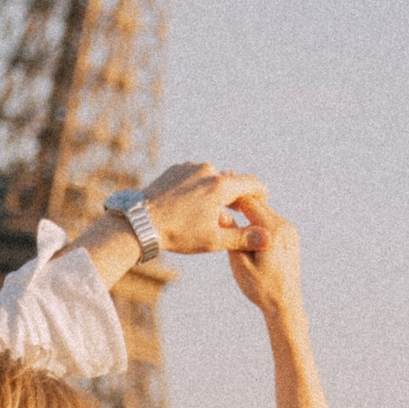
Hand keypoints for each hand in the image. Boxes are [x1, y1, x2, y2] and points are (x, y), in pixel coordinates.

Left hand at [134, 161, 269, 255]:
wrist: (139, 223)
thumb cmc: (178, 233)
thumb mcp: (213, 240)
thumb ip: (243, 237)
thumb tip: (269, 238)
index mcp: (221, 186)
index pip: (252, 183)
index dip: (261, 192)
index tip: (263, 200)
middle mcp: (208, 170)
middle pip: (230, 182)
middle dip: (234, 197)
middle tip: (236, 213)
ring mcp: (190, 167)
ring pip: (211, 179)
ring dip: (214, 192)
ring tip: (207, 213)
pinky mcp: (175, 169)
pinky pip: (193, 177)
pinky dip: (197, 188)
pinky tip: (189, 205)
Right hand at [225, 192, 300, 321]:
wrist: (285, 305)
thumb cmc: (260, 288)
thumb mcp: (239, 263)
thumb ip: (232, 236)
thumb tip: (220, 213)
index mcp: (272, 230)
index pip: (249, 202)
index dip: (231, 197)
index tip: (215, 196)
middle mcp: (285, 226)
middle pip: (258, 204)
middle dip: (239, 202)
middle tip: (220, 199)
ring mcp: (290, 232)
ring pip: (265, 213)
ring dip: (248, 212)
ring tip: (230, 211)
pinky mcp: (291, 238)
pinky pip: (271, 222)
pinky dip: (258, 222)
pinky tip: (245, 227)